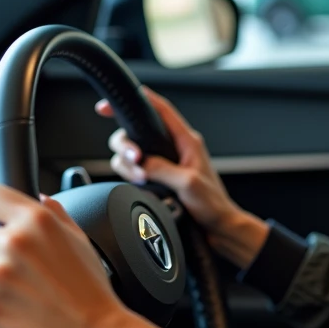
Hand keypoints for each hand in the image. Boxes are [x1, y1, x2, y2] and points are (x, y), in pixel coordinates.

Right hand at [97, 87, 267, 268]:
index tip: (111, 104)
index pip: (159, 110)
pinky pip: (134, 169)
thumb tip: (141, 162)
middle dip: (126, 145)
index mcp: (186, 140)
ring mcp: (164, 162)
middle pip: (135, 132)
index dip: (137, 100)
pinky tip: (140, 185)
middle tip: (134, 160)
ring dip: (128, 165)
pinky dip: (131, 175)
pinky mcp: (158, 177)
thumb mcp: (188, 184)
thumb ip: (163, 169)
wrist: (218, 228)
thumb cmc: (212, 205)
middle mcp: (173, 147)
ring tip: (142, 179)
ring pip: (131, 152)